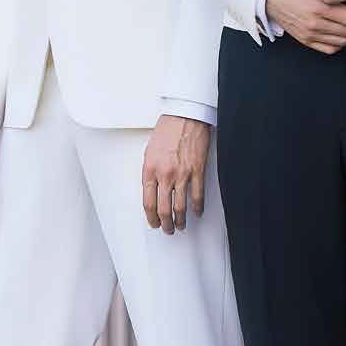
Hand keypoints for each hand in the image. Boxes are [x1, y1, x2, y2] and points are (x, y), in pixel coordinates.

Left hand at [142, 115, 210, 233]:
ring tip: (181, 225)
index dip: (151, 217)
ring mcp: (182, 174)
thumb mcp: (149, 152)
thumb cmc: (166, 130)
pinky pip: (197, 195)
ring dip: (180, 220)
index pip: (148, 202)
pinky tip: (197, 212)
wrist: (184, 116)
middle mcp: (165, 174)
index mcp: (149, 170)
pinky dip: (197, 207)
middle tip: (167, 229)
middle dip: (165, 224)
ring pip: (180, 207)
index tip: (154, 223)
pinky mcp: (197, 171)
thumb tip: (152, 191)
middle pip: (163, 209)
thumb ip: (150, 173)